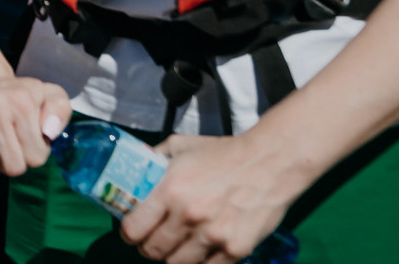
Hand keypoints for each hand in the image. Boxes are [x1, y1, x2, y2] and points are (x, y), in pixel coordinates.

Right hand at [0, 73, 73, 177]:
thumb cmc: (19, 96)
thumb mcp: (48, 95)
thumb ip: (59, 112)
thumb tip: (48, 133)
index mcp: (22, 99)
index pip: (36, 157)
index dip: (36, 152)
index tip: (30, 138)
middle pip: (13, 167)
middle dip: (17, 161)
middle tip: (13, 144)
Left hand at [123, 133, 305, 263]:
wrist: (270, 162)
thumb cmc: (223, 152)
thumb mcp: (182, 145)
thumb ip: (155, 157)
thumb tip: (133, 166)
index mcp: (170, 190)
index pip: (134, 229)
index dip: (128, 233)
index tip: (131, 232)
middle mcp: (189, 216)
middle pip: (153, 251)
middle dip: (148, 247)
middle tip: (152, 241)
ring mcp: (214, 236)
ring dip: (172, 257)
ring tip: (175, 247)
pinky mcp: (236, 250)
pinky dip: (200, 263)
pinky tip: (199, 252)